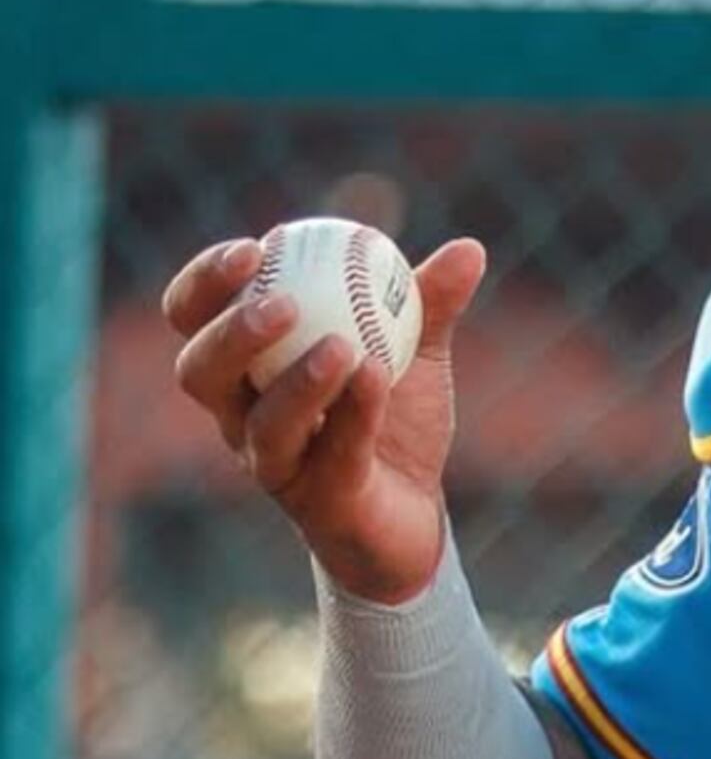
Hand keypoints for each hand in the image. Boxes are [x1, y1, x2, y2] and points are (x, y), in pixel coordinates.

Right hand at [165, 231, 487, 603]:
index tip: (254, 247)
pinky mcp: (321, 503)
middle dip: (231, 333)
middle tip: (282, 303)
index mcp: (246, 370)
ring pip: (262, 426)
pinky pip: (334, 455)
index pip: (194, 318)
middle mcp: (242, 418)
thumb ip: (430, 303)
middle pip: (199, 373)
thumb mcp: (415, 352)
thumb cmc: (393, 422)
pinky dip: (356, 414)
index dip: (206, 282)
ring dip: (298, 383)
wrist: (415, 511)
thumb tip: (470, 249)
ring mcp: (277, 465)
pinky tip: (378, 377)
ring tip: (343, 347)